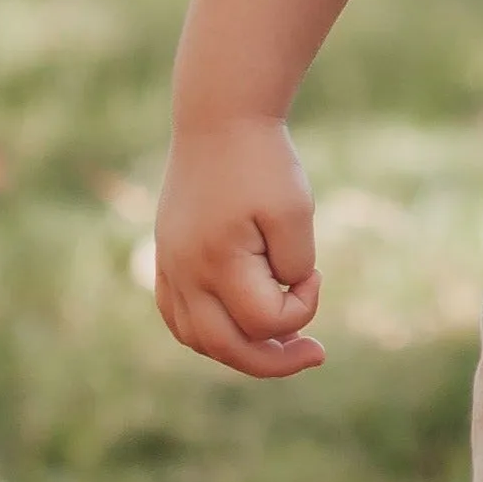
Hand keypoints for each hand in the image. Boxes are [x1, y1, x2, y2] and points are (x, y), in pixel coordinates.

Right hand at [153, 116, 325, 376]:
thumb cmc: (264, 163)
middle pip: (226, 347)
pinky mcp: (167, 258)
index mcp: (218, 261)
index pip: (266, 322)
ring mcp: (169, 267)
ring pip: (198, 339)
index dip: (303, 307)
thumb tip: (281, 302)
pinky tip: (240, 328)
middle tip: (316, 354)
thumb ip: (293, 266)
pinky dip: (210, 332)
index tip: (315, 271)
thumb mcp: (295, 210)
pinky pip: (179, 317)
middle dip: (275, 361)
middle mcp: (185, 273)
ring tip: (281, 348)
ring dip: (240, 351)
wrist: (219, 121)